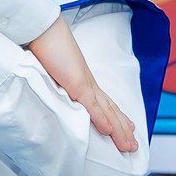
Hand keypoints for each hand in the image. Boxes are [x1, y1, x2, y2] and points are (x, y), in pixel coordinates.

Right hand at [25, 16, 138, 153]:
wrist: (42, 29)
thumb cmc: (43, 46)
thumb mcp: (50, 72)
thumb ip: (57, 84)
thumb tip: (57, 91)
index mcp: (82, 80)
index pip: (104, 102)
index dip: (115, 116)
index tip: (126, 127)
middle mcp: (88, 83)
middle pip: (110, 110)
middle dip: (122, 129)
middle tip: (133, 145)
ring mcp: (83, 84)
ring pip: (106, 112)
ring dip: (118, 130)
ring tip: (128, 146)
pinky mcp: (76, 84)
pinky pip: (91, 106)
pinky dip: (102, 119)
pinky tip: (109, 131)